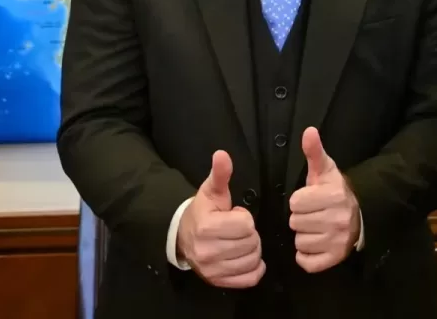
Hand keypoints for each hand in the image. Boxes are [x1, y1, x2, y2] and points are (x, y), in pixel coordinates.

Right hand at [176, 150, 265, 287]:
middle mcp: (208, 252)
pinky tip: (245, 257)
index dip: (245, 218)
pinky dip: (254, 268)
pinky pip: (250, 278)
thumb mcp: (211, 190)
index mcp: (207, 227)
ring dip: (252, 250)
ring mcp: (213, 270)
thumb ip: (220, 174)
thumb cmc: (203, 211)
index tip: (234, 215)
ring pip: (253, 260)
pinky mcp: (219, 282)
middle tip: (238, 230)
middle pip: (252, 242)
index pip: (247, 224)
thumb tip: (222, 154)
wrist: (182, 237)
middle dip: (250, 233)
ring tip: (239, 242)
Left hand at [288, 127, 360, 272]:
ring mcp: (337, 241)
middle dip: (301, 218)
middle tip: (314, 214)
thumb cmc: (335, 191)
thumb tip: (308, 130)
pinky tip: (316, 244)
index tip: (311, 199)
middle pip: (295, 223)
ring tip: (316, 228)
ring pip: (299, 242)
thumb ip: (314, 151)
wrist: (360, 214)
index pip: (295, 203)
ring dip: (304, 236)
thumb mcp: (326, 170)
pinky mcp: (335, 259)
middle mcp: (338, 219)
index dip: (300, 200)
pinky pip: (306, 262)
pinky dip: (307, 256)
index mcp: (334, 195)